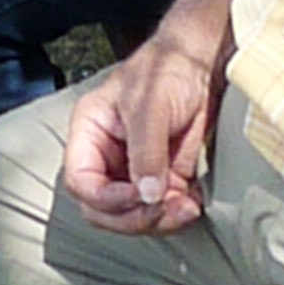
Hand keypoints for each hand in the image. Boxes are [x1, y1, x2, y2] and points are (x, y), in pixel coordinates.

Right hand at [64, 39, 219, 236]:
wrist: (202, 65)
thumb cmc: (166, 69)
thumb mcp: (150, 106)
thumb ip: (145, 150)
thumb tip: (146, 195)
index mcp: (90, 131)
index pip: (80, 181)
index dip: (106, 198)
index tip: (138, 196)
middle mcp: (106, 154)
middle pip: (102, 208)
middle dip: (133, 216)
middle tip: (162, 208)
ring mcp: (134, 169)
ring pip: (133, 215)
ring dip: (159, 220)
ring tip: (186, 206)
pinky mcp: (162, 177)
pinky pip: (161, 211)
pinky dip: (176, 215)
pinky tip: (192, 202)